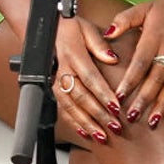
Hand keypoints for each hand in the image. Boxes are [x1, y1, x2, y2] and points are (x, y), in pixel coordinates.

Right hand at [50, 14, 123, 143]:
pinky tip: (85, 132)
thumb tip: (112, 58)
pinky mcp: (54, 87)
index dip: (103, 94)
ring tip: (101, 135)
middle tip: (114, 126)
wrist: (47, 28)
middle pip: (80, 96)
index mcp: (72, 54)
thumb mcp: (86, 27)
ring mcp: (56, 80)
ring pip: (69, 106)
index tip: (116, 107)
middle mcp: (62, 69)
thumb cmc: (69, 27)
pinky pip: (62, 108)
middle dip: (97, 114)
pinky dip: (73, 122)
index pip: (89, 77)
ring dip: (86, 123)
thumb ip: (99, 43)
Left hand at [105, 0, 163, 129]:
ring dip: (163, 106)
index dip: (130, 80)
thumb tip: (106, 34)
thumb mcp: (143, 8)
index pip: (140, 63)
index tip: (118, 96)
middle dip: (143, 99)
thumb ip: (124, 20)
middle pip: (155, 79)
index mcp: (154, 37)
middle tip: (131, 116)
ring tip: (152, 122)